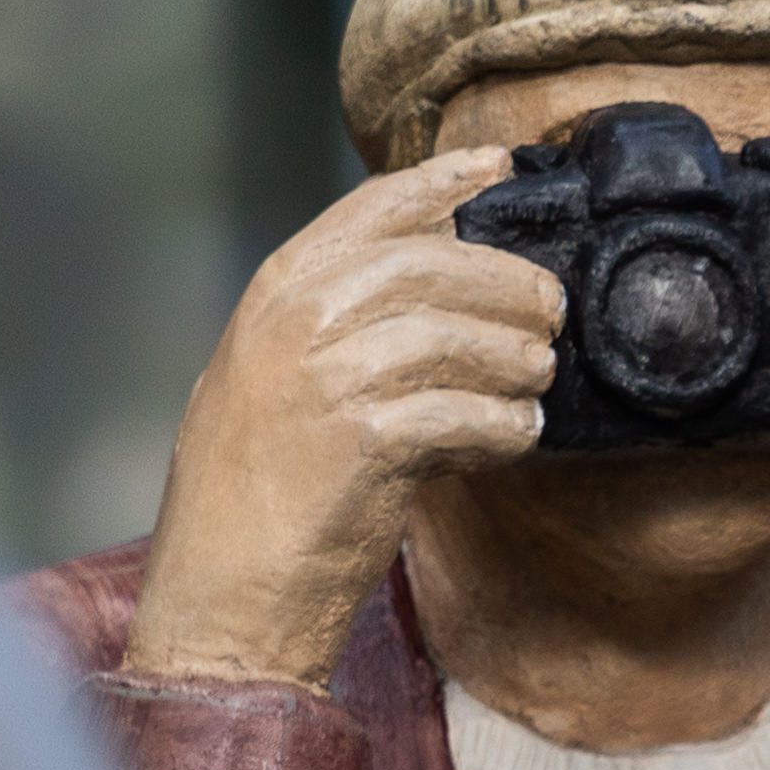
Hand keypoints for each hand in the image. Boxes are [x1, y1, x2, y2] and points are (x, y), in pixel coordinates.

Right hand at [122, 147, 559, 689]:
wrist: (220, 601)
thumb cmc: (250, 500)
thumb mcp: (271, 384)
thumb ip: (335, 326)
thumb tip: (441, 293)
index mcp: (274, 295)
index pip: (374, 210)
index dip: (444, 183)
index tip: (499, 169)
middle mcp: (296, 322)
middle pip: (433, 265)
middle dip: (505, 282)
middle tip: (549, 312)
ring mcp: (327, 378)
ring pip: (456, 334)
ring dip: (514, 356)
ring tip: (536, 380)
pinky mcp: (364, 441)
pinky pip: (464, 410)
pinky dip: (502, 422)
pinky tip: (515, 434)